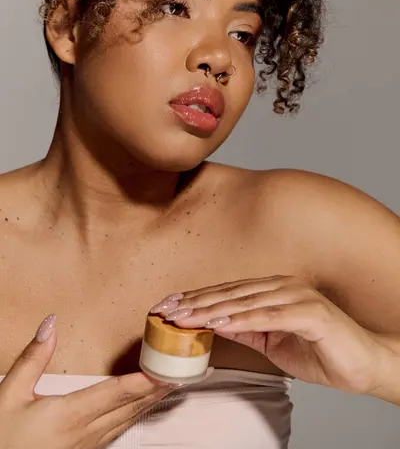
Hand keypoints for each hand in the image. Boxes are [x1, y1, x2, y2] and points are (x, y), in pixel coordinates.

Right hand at [0, 315, 175, 448]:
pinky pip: (118, 429)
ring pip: (128, 420)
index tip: (166, 367)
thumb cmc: (3, 438)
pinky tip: (141, 406)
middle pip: (131, 406)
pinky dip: (135, 413)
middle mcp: (85, 433)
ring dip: (151, 401)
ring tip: (170, 384)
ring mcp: (87, 446)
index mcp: (69, 415)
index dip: (146, 379)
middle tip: (181, 370)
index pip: (118, 392)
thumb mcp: (10, 395)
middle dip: (158, 388)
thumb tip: (50, 325)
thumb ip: (32, 358)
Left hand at [151, 276, 391, 395]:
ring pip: (246, 302)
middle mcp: (283, 287)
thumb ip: (247, 329)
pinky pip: (270, 316)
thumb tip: (215, 324)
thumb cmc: (321, 351)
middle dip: (195, 302)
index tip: (168, 307)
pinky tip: (220, 323)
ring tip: (184, 317)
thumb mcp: (273, 342)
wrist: (363, 365)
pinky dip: (243, 319)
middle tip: (166, 310)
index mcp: (273, 290)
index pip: (227, 292)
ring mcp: (298, 296)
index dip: (196, 299)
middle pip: (230, 293)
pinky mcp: (311, 313)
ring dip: (212, 309)